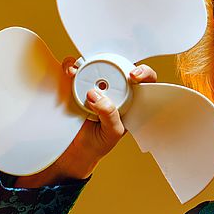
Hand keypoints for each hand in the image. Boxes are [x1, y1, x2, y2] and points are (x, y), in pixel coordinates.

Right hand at [13, 59, 156, 186]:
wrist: (76, 150)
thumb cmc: (100, 142)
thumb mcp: (111, 132)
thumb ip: (109, 114)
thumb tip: (96, 94)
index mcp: (130, 100)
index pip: (144, 81)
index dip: (143, 73)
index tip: (134, 75)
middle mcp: (114, 89)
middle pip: (117, 66)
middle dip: (108, 63)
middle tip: (97, 69)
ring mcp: (96, 85)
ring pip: (94, 65)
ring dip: (85, 64)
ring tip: (76, 73)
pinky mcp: (78, 84)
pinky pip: (75, 69)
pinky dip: (71, 67)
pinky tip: (70, 73)